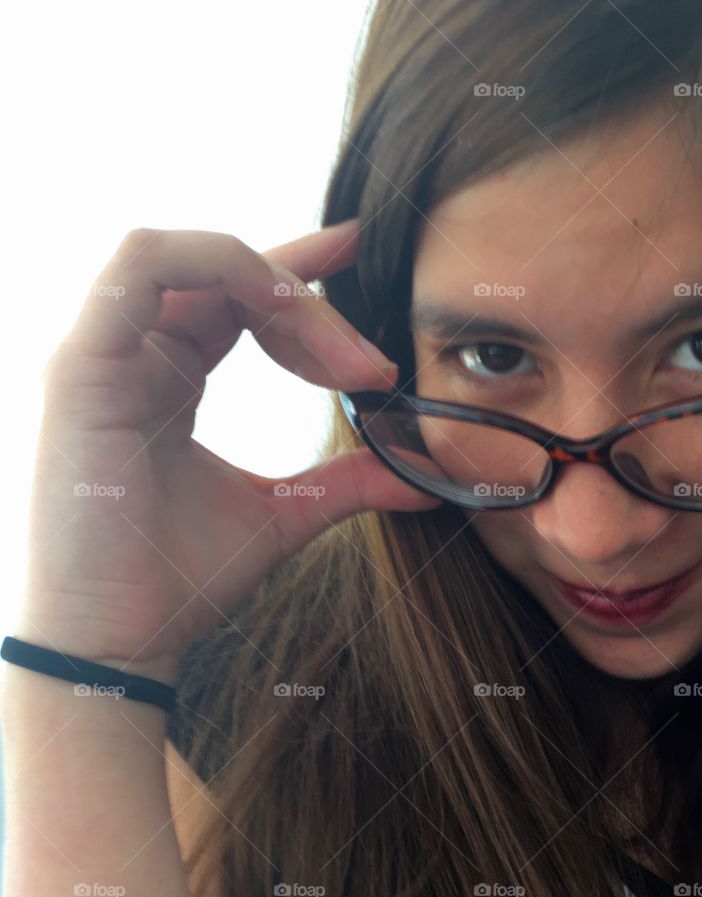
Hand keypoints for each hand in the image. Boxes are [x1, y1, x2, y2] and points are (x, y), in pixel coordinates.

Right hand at [16, 222, 440, 683]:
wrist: (122, 644)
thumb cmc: (180, 584)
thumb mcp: (283, 517)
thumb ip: (347, 482)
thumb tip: (424, 475)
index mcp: (169, 380)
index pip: (234, 295)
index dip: (297, 266)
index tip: (360, 252)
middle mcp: (133, 355)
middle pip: (230, 279)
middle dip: (315, 309)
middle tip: (375, 367)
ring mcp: (103, 354)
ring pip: (191, 258)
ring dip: (273, 281)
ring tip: (336, 350)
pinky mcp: (82, 365)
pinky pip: (140, 265)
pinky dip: (215, 263)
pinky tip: (275, 304)